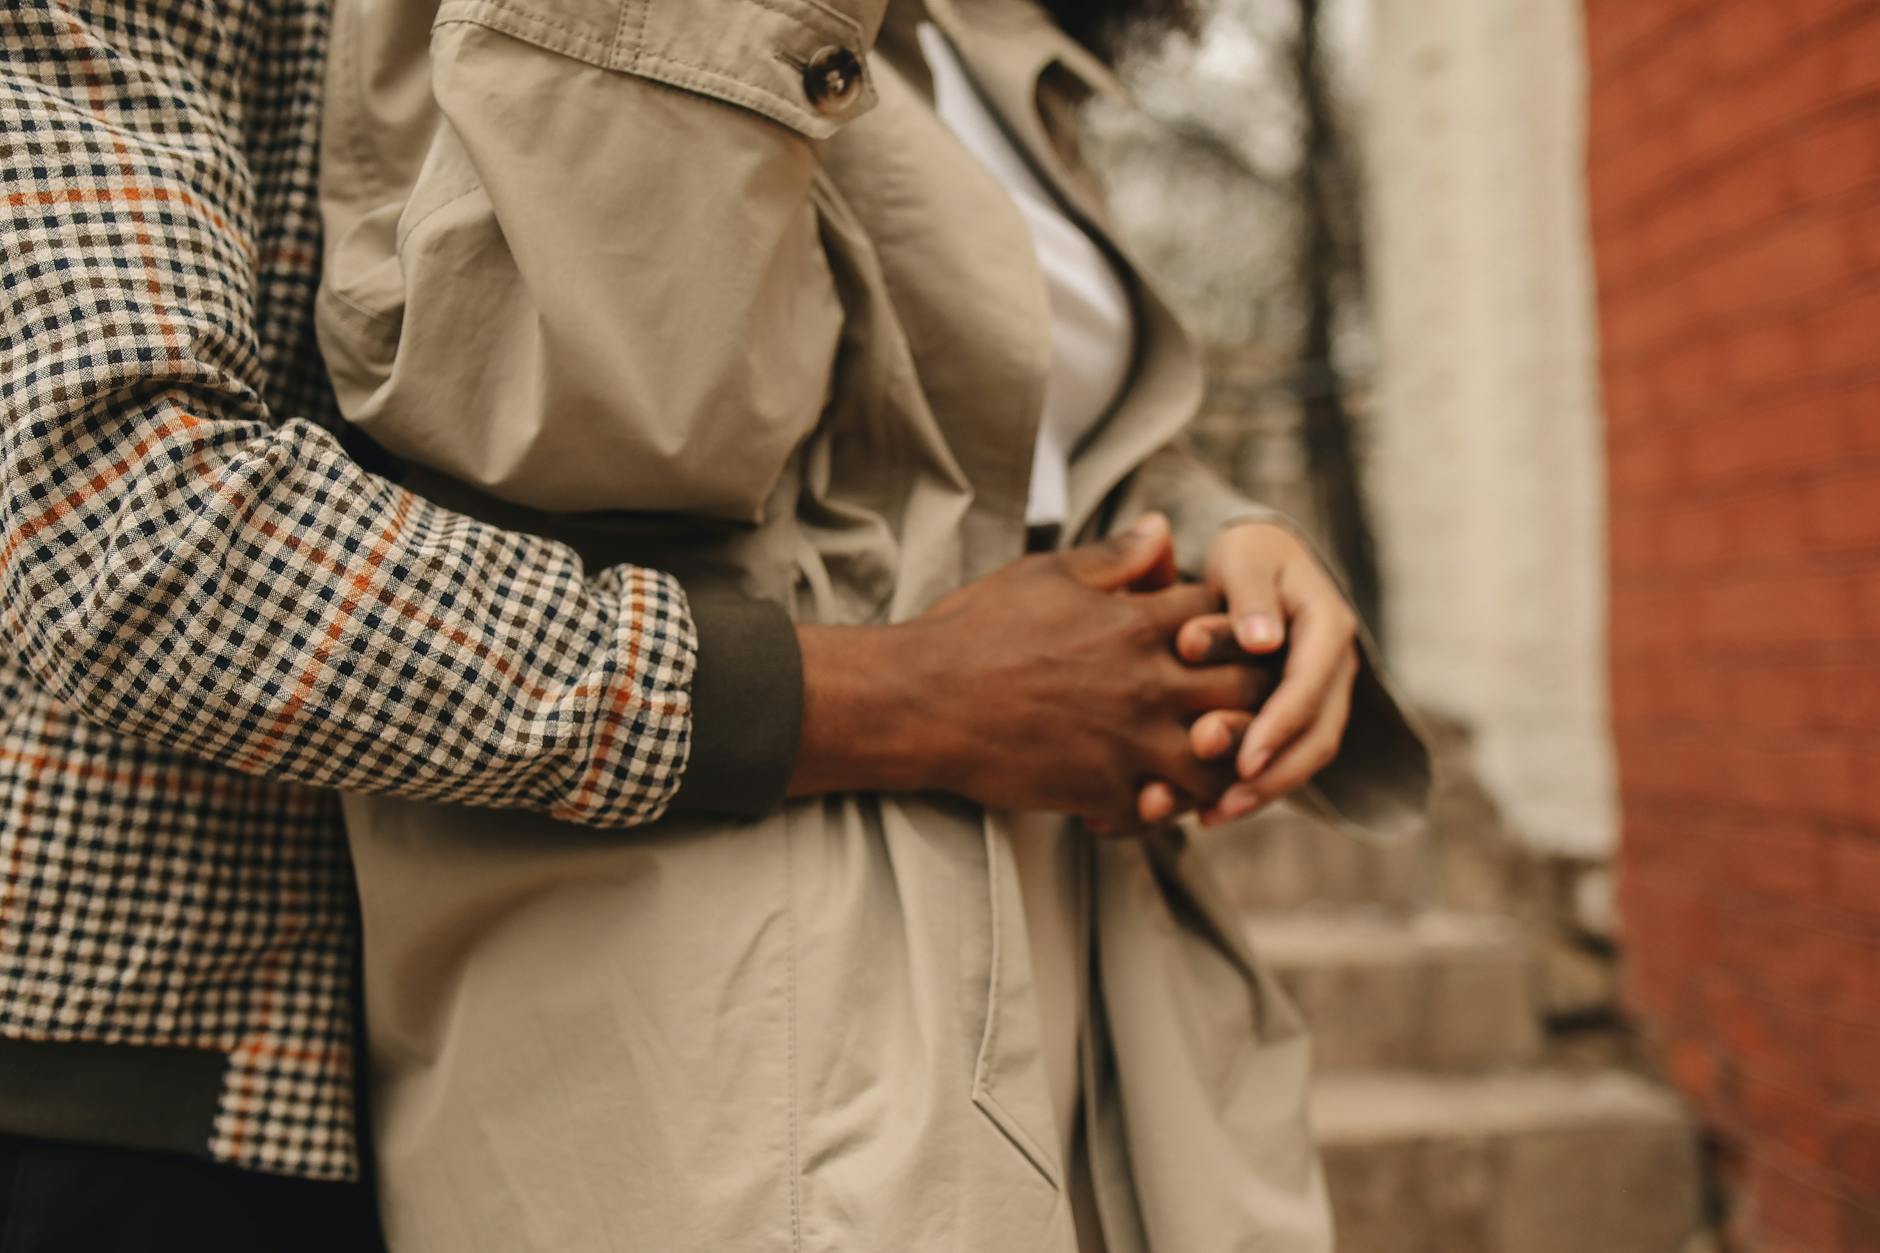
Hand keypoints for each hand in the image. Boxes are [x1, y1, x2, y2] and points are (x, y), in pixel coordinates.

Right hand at [787, 515, 1264, 828]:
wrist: (919, 701)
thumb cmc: (976, 629)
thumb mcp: (1045, 575)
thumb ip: (1114, 557)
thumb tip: (1164, 528)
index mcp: (1138, 623)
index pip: (1232, 617)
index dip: (1240, 622)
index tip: (1224, 630)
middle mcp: (1147, 684)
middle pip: (1249, 691)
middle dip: (1254, 692)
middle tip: (1234, 696)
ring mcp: (1130, 744)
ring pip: (1222, 763)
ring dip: (1222, 759)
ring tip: (1201, 754)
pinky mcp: (1103, 791)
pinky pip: (1165, 812)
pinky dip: (1166, 806)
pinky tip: (1147, 794)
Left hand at [1135, 520, 1358, 825]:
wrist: (1255, 562)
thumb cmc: (1245, 557)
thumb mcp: (1245, 559)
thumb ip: (1251, 594)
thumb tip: (1262, 641)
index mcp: (1327, 625)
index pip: (1311, 684)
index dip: (1280, 725)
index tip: (1244, 759)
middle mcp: (1333, 668)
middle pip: (1317, 735)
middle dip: (1274, 774)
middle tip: (1226, 802)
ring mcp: (1320, 697)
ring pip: (1304, 757)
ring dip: (1262, 793)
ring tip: (1212, 817)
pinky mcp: (1296, 718)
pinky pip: (1282, 759)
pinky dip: (1249, 788)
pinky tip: (1204, 813)